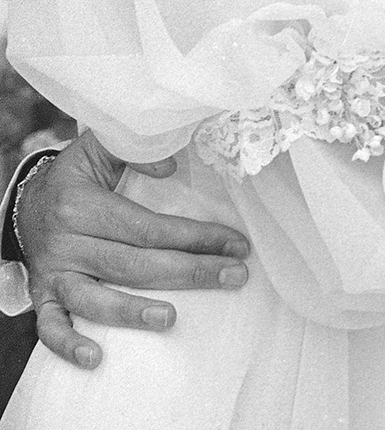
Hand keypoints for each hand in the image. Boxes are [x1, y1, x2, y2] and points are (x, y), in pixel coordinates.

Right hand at [16, 130, 250, 368]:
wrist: (26, 201)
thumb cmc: (76, 175)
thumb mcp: (100, 148)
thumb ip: (135, 149)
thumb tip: (170, 167)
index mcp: (83, 205)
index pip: (147, 228)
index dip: (194, 237)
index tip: (235, 244)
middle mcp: (67, 242)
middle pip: (132, 265)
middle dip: (189, 272)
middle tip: (234, 276)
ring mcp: (53, 274)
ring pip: (94, 299)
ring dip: (133, 312)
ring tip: (171, 319)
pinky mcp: (42, 297)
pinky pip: (50, 328)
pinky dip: (69, 346)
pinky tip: (96, 359)